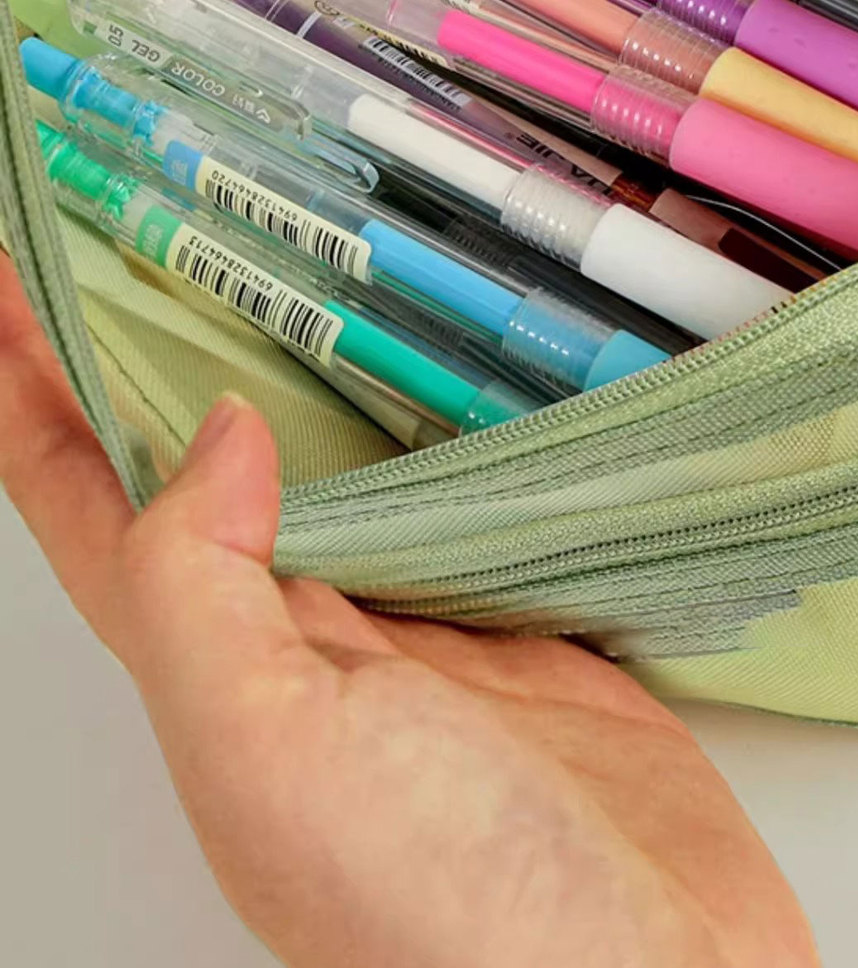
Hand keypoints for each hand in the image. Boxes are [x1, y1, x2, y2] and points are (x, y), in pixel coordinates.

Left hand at [0, 259, 817, 967]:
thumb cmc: (453, 915)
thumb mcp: (274, 753)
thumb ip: (204, 590)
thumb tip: (206, 433)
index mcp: (216, 678)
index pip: (90, 510)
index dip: (34, 396)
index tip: (14, 275)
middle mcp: (303, 651)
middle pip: (204, 476)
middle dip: (162, 360)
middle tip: (158, 239)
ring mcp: (417, 641)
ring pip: (335, 477)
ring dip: (297, 380)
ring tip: (290, 273)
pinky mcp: (524, 631)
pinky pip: (462, 500)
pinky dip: (443, 428)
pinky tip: (453, 376)